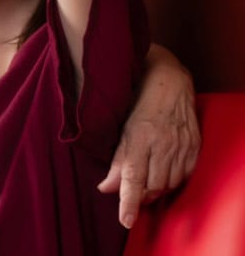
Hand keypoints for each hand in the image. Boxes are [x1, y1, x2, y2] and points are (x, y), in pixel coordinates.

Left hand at [97, 44, 200, 228]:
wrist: (168, 79)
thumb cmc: (138, 100)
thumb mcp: (121, 127)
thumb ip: (116, 159)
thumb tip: (106, 188)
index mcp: (139, 137)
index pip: (133, 178)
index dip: (128, 202)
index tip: (126, 220)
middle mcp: (163, 144)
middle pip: (153, 186)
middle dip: (141, 197)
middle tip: (131, 196)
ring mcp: (181, 145)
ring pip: (169, 183)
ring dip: (156, 191)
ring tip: (145, 186)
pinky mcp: (194, 146)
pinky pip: (185, 175)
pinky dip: (173, 181)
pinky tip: (163, 176)